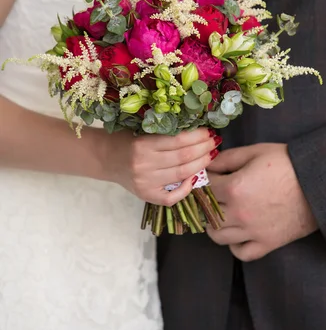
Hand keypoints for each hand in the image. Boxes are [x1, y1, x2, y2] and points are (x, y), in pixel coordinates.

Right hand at [105, 128, 219, 205]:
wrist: (106, 158)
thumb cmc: (127, 140)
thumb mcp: (143, 131)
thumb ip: (165, 134)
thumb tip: (198, 133)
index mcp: (142, 144)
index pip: (178, 140)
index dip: (198, 136)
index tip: (209, 131)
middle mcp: (144, 164)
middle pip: (184, 157)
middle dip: (204, 148)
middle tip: (215, 141)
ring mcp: (146, 183)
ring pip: (182, 174)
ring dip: (201, 164)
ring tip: (211, 154)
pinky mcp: (146, 196)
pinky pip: (172, 197)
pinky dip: (186, 188)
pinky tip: (195, 178)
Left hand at [207, 143, 316, 260]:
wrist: (321, 182)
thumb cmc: (289, 163)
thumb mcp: (256, 151)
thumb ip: (227, 158)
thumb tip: (207, 164)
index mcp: (234, 188)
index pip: (203, 188)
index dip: (202, 180)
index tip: (208, 177)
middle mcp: (239, 213)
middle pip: (206, 213)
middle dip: (205, 202)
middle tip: (212, 194)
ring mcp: (252, 232)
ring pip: (217, 236)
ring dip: (214, 225)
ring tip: (221, 213)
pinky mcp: (267, 243)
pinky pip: (240, 253)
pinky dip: (234, 245)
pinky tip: (238, 232)